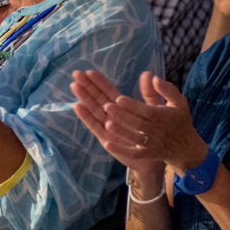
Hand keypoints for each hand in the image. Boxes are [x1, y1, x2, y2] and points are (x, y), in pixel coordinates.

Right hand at [72, 70, 165, 188]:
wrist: (155, 158)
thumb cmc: (154, 133)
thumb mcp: (154, 110)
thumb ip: (150, 93)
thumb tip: (148, 73)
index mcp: (123, 107)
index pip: (109, 92)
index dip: (99, 82)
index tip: (88, 71)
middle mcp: (112, 116)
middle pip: (98, 98)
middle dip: (87, 86)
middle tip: (75, 73)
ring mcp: (107, 127)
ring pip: (94, 109)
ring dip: (84, 97)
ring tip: (74, 86)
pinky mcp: (106, 139)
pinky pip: (94, 126)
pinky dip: (86, 117)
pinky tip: (77, 106)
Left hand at [74, 70, 206, 171]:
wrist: (186, 148)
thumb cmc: (179, 121)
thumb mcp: (179, 102)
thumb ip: (167, 89)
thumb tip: (155, 78)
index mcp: (162, 116)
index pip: (145, 110)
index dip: (132, 105)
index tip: (118, 98)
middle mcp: (156, 130)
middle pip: (137, 123)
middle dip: (122, 115)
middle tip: (106, 106)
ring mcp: (151, 144)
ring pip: (134, 138)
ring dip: (120, 131)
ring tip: (106, 123)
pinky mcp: (147, 154)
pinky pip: (133, 153)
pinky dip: (121, 150)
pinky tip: (107, 144)